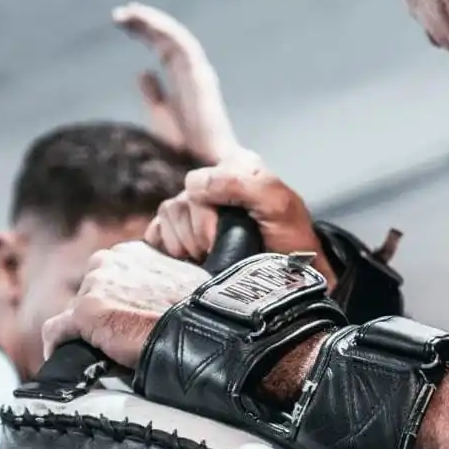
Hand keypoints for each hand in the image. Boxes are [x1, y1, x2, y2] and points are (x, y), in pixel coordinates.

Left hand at [41, 241, 206, 369]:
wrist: (197, 332)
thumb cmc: (198, 312)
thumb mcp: (186, 283)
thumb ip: (165, 284)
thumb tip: (167, 301)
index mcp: (134, 252)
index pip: (112, 276)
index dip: (117, 300)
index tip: (126, 318)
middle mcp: (110, 260)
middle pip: (91, 292)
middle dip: (100, 314)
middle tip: (116, 339)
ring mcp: (94, 285)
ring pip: (75, 312)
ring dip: (85, 331)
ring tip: (99, 353)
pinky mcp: (83, 313)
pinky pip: (56, 331)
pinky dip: (56, 345)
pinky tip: (60, 358)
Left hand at [114, 3, 240, 163]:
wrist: (206, 183)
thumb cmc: (185, 165)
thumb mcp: (161, 128)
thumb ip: (155, 99)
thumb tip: (143, 73)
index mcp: (184, 90)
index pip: (167, 53)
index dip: (148, 34)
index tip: (122, 22)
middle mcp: (194, 82)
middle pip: (170, 43)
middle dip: (147, 25)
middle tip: (119, 14)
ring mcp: (200, 80)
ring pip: (177, 40)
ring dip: (152, 22)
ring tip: (125, 13)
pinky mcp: (201, 81)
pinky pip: (184, 47)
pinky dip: (164, 30)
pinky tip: (142, 20)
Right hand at [145, 153, 337, 288]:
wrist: (292, 280)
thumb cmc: (292, 244)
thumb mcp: (279, 205)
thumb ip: (241, 183)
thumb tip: (193, 186)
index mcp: (237, 169)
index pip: (196, 183)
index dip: (205, 216)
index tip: (221, 239)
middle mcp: (215, 184)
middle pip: (178, 204)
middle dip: (198, 236)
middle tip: (218, 252)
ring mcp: (197, 209)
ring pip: (166, 216)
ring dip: (185, 244)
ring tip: (208, 257)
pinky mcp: (181, 233)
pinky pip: (155, 232)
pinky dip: (166, 246)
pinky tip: (187, 257)